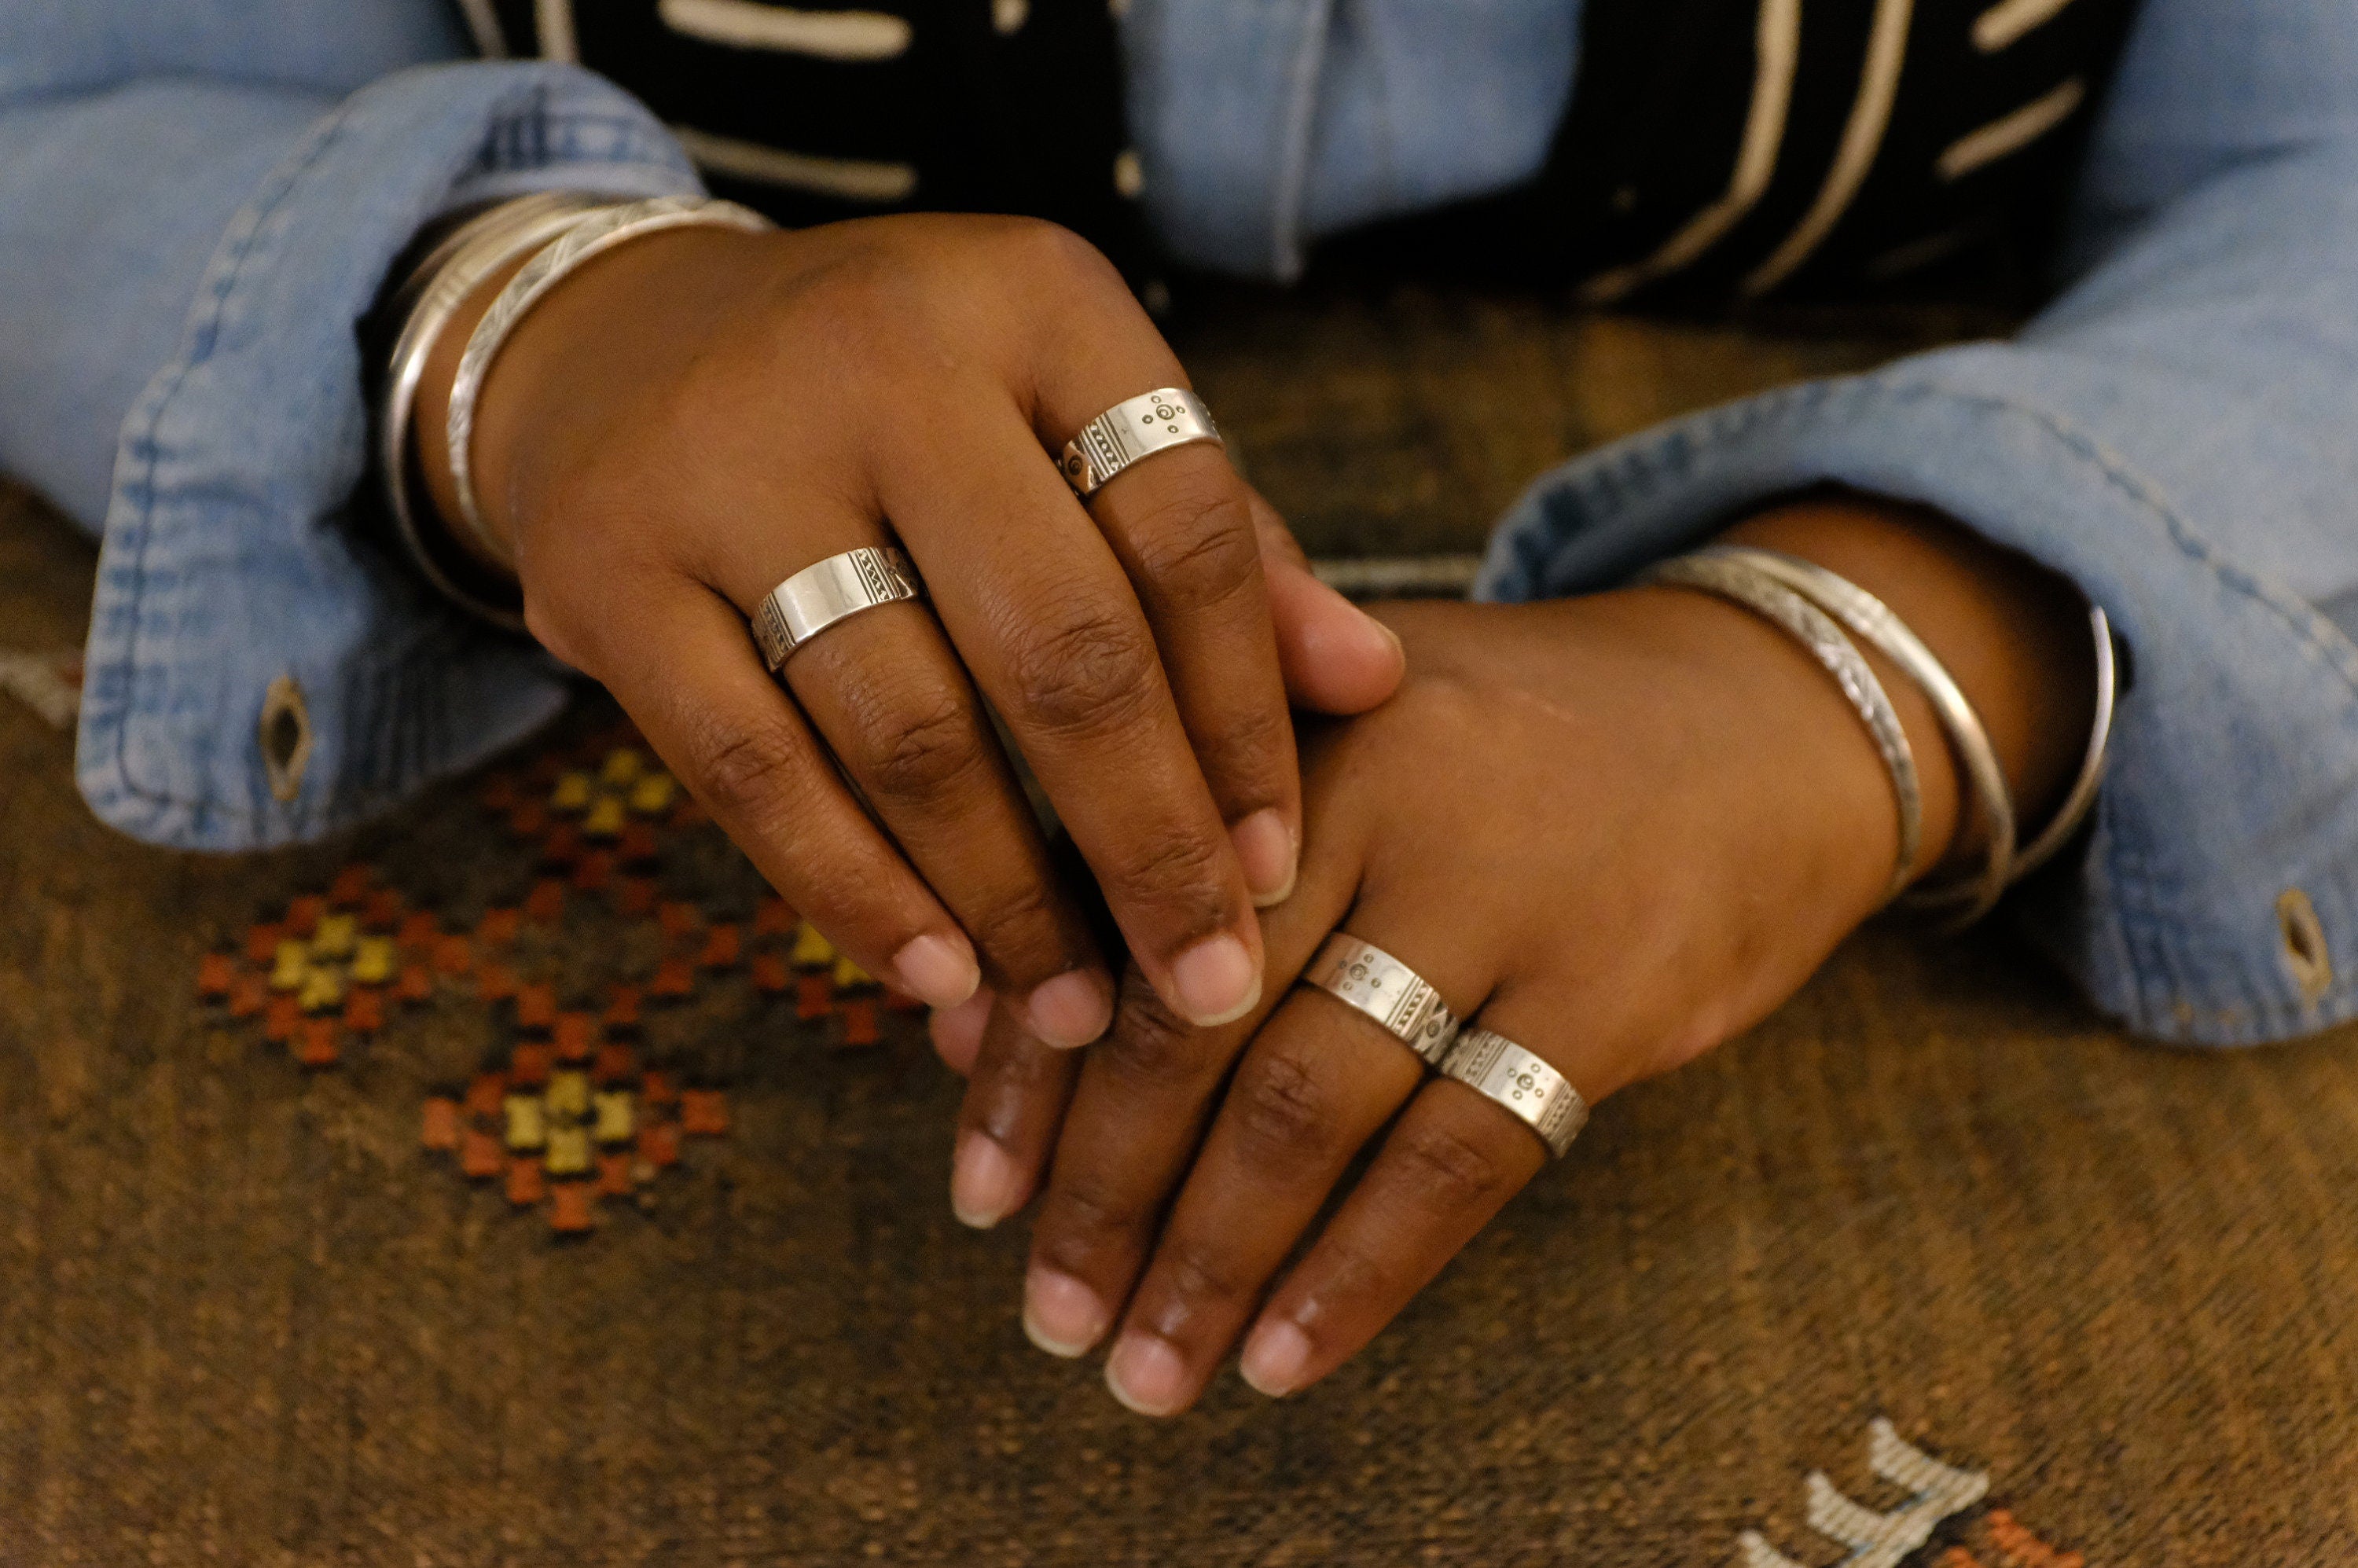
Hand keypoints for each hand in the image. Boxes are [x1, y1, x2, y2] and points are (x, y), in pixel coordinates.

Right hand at [414, 213, 1403, 1040]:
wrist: (619, 340)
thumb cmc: (904, 405)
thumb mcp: (1065, 416)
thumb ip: (1218, 542)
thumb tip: (1376, 681)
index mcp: (1032, 300)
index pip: (1184, 529)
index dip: (1246, 718)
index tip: (1279, 866)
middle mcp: (883, 358)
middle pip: (1061, 644)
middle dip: (1149, 844)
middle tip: (1211, 986)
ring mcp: (728, 462)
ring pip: (908, 728)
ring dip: (1009, 900)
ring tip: (1081, 1013)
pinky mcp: (607, 570)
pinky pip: (752, 773)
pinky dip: (855, 895)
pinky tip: (937, 980)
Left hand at [948, 498, 2096, 1412]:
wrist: (1766, 712)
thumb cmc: (1503, 750)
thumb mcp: (1339, 737)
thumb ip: (1167, 869)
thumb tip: (983, 1036)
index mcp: (1282, 726)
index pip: (1111, 915)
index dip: (1035, 1069)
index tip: (979, 1196)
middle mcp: (1376, 796)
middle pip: (1193, 1021)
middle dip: (1105, 1190)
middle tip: (1048, 1313)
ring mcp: (1503, 892)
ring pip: (1311, 1103)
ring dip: (1214, 1258)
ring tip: (1145, 1370)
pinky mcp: (1611, 988)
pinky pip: (1460, 1157)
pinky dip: (1361, 1271)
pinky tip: (1289, 1354)